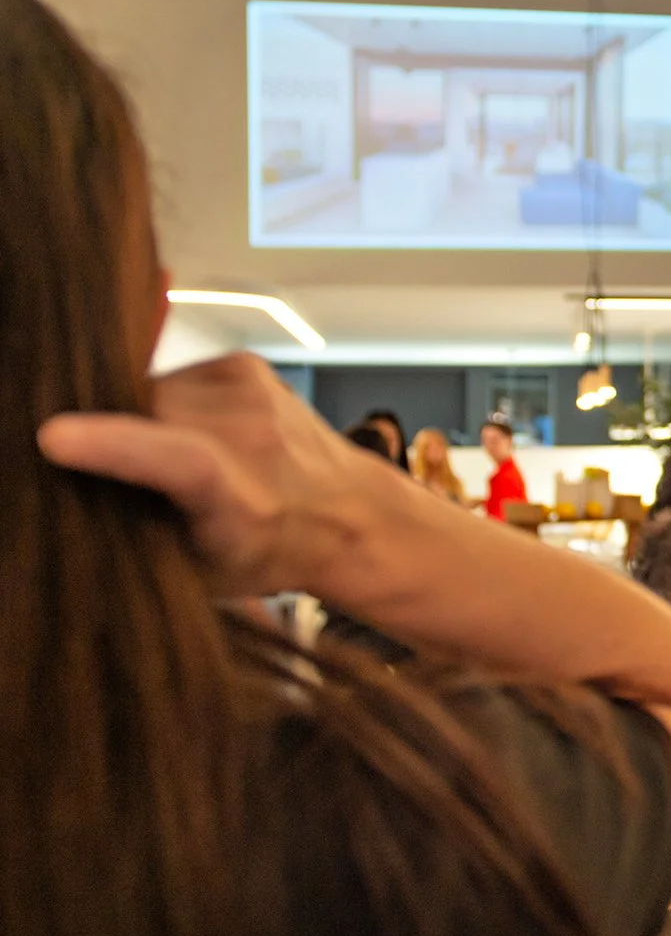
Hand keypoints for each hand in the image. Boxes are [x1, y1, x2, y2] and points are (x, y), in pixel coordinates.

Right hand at [36, 352, 390, 599]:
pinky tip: (197, 430)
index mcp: (236, 494)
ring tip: (173, 455)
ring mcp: (253, 392)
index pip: (178, 459)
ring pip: (154, 390)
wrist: (352, 513)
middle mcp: (252, 435)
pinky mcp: (246, 365)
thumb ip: (138, 535)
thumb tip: (68, 503)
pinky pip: (177, 376)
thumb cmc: (265, 552)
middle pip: (141, 413)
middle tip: (125, 474)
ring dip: (145, 418)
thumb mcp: (198, 571)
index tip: (52, 438)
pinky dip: (171, 403)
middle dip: (115, 433)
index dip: (112, 446)